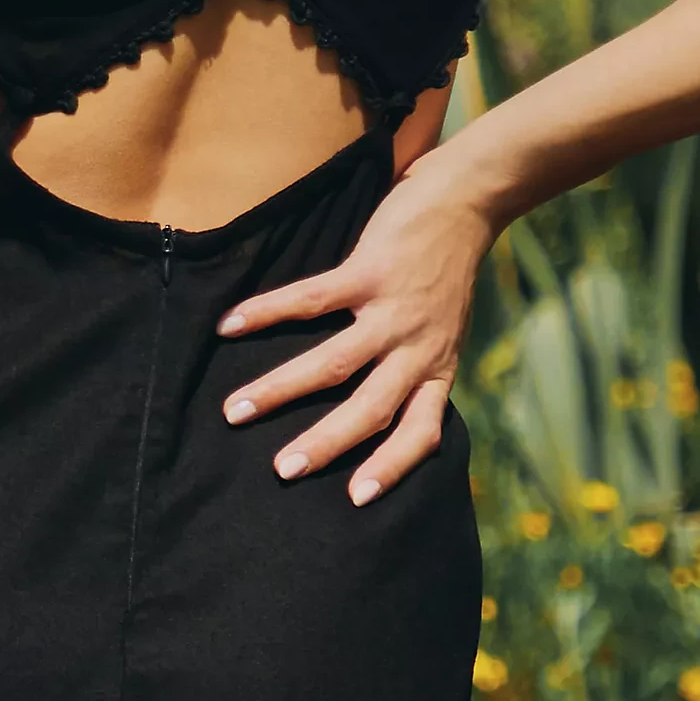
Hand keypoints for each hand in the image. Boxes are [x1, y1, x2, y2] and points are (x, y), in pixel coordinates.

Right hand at [216, 141, 494, 505]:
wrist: (468, 200)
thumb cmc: (447, 267)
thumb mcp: (447, 327)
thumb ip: (418, 363)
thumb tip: (377, 400)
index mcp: (438, 368)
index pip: (423, 433)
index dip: (392, 469)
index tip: (356, 500)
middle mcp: (419, 348)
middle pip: (370, 410)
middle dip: (325, 444)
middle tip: (282, 471)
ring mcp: (394, 311)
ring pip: (334, 364)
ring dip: (282, 390)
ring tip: (236, 410)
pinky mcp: (370, 271)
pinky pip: (311, 300)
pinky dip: (268, 313)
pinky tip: (231, 323)